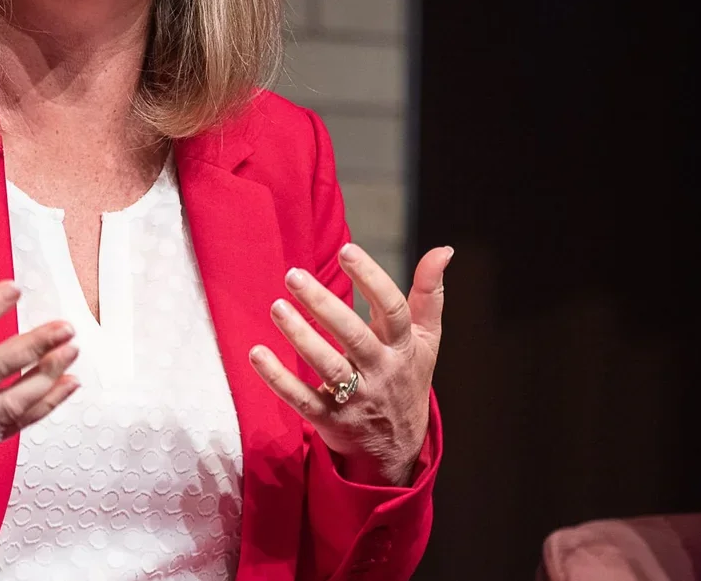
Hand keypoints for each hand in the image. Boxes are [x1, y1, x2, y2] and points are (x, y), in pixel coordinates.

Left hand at [248, 244, 451, 486]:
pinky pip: (302, 399)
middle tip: (293, 275)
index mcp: (403, 347)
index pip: (392, 309)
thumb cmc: (407, 379)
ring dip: (300, 336)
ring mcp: (355, 398)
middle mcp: (381, 371)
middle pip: (354, 336)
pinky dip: (278, 378)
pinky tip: (256, 353)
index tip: (347, 250)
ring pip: (327, 366)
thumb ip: (430, 294)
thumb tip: (444, 249)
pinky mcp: (330, 420)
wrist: (397, 451)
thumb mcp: (426, 340)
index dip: (372, 279)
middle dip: (324, 304)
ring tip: (276, 307)